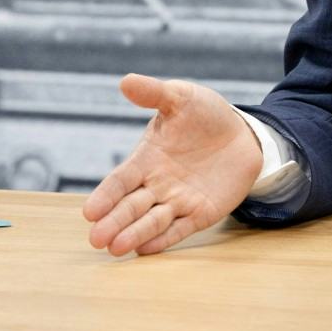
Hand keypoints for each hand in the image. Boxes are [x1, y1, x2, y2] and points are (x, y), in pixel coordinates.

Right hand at [82, 73, 263, 256]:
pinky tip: (146, 249)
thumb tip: (126, 81)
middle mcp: (157, 184)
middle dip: (114, 222)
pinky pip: (180, 229)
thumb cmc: (204, 114)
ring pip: (152, 221)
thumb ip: (154, 94)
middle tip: (96, 239)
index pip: (120, 180)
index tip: (89, 211)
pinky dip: (164, 239)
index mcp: (146, 159)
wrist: (242, 133)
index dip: (105, 195)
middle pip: (131, 206)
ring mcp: (178, 201)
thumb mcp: (181, 98)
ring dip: (134, 234)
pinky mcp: (201, 213)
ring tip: (116, 248)